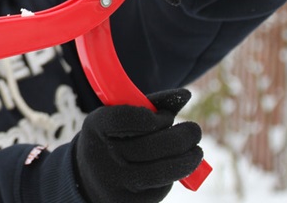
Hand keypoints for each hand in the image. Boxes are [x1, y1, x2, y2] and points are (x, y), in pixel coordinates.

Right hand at [73, 89, 202, 202]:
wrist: (90, 177)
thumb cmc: (114, 137)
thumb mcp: (122, 116)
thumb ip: (151, 105)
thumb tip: (186, 95)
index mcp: (95, 127)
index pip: (124, 118)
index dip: (150, 117)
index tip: (168, 116)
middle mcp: (100, 157)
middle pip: (150, 146)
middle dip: (181, 137)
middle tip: (194, 130)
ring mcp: (114, 183)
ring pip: (161, 171)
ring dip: (187, 159)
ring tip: (196, 150)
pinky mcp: (129, 202)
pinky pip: (160, 186)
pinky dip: (173, 175)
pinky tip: (173, 166)